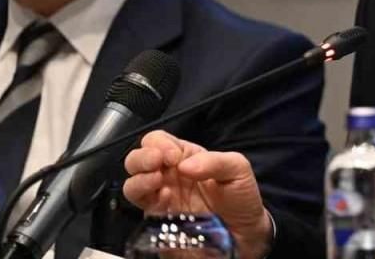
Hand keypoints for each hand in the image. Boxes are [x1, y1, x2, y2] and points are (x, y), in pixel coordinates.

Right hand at [123, 130, 272, 258]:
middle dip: (142, 157)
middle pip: (137, 159)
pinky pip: (141, 208)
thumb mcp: (238, 170)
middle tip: (158, 162)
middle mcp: (168, 176)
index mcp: (185, 158)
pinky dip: (146, 199)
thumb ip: (216, 161)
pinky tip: (164, 198)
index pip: (158, 141)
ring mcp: (161, 198)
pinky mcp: (158, 219)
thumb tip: (185, 165)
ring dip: (140, 178)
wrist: (243, 233)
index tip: (174, 156)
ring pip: (132, 183)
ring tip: (157, 180)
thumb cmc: (240, 197)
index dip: (160, 144)